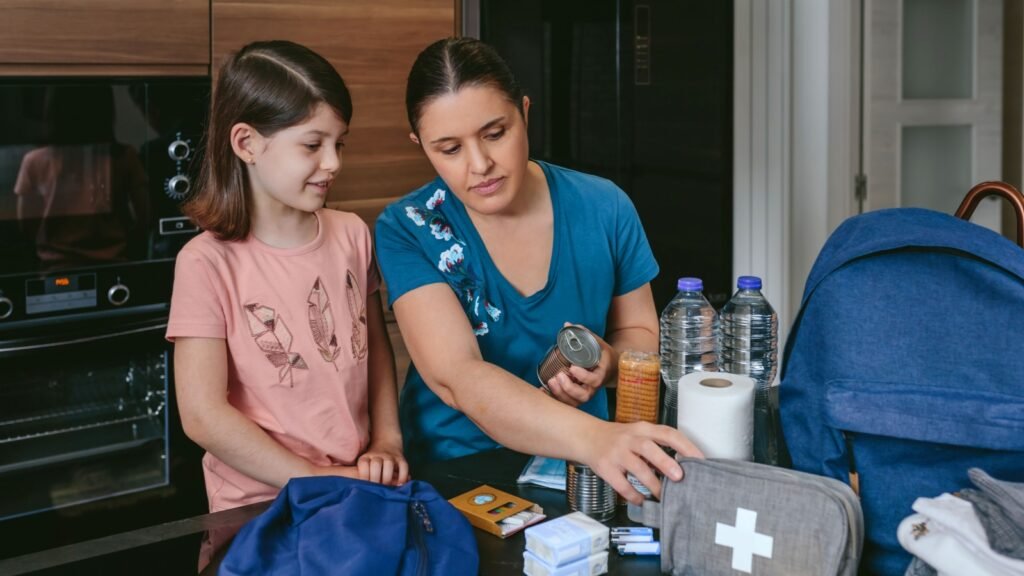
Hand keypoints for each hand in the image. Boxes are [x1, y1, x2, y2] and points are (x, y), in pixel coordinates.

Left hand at [357, 440, 409, 485]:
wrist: (386, 444)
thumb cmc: (371, 463)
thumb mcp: (364, 466)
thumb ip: (361, 476)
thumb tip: (358, 491)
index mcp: (366, 458)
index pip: (363, 464)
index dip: (364, 476)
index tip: (365, 487)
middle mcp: (377, 455)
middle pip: (376, 464)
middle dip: (375, 478)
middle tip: (376, 490)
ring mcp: (390, 456)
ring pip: (389, 464)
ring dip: (387, 478)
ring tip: (387, 489)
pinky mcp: (401, 458)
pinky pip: (403, 466)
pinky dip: (402, 476)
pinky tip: (400, 485)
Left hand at [546, 325, 612, 406]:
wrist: (610, 368)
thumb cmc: (601, 355)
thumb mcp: (597, 343)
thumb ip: (583, 334)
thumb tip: (567, 324)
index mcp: (600, 374)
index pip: (594, 380)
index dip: (583, 376)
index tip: (573, 367)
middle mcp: (593, 388)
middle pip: (584, 396)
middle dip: (569, 388)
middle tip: (559, 376)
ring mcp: (585, 393)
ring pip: (574, 402)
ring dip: (561, 394)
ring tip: (551, 381)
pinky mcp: (576, 397)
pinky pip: (565, 403)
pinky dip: (553, 398)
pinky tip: (543, 390)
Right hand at [580, 420, 702, 504]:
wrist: (587, 437)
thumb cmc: (619, 438)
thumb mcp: (638, 434)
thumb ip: (657, 445)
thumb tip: (683, 467)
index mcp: (642, 428)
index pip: (667, 433)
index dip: (685, 445)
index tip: (699, 459)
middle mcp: (629, 438)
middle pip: (648, 447)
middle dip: (665, 462)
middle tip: (680, 477)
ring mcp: (616, 453)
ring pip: (636, 468)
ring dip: (652, 483)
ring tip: (663, 495)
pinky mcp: (605, 467)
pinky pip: (621, 484)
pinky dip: (634, 495)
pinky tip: (642, 501)